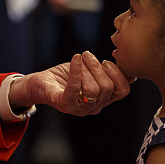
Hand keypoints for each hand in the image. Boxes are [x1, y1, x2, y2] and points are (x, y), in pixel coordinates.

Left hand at [9, 51, 132, 115]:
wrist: (40, 84)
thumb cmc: (67, 76)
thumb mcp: (91, 71)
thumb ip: (106, 70)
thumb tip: (124, 61)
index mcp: (104, 99)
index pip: (123, 91)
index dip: (120, 74)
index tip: (108, 60)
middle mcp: (94, 107)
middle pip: (108, 88)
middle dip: (99, 67)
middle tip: (88, 55)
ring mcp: (79, 108)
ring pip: (93, 90)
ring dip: (87, 69)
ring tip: (80, 58)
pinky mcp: (64, 104)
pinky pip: (74, 89)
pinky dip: (76, 71)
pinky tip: (76, 58)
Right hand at [42, 0, 83, 11]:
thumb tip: (61, 1)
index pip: (55, 4)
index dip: (65, 9)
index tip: (75, 10)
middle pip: (55, 4)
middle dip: (65, 9)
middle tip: (78, 10)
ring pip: (58, 2)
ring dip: (66, 6)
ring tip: (78, 6)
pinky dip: (67, 1)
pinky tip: (75, 1)